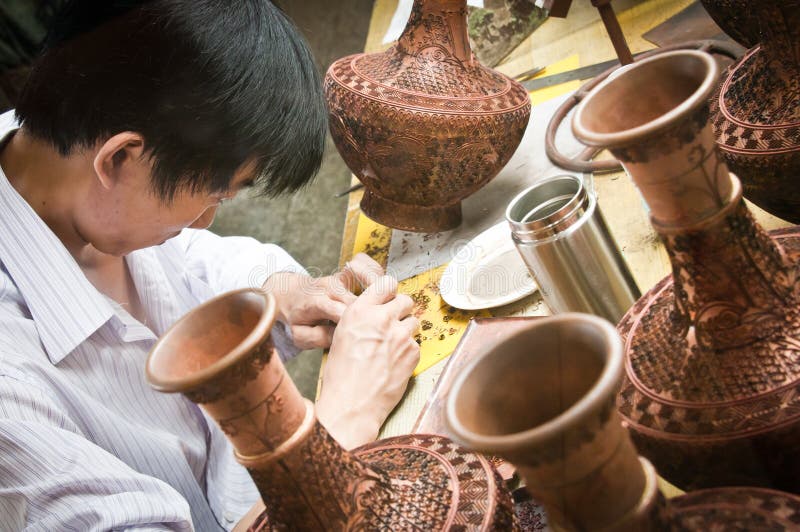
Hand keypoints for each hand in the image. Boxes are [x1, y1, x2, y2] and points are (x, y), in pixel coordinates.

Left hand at [262, 254, 384, 349]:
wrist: (286, 292)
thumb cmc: (294, 317)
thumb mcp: (299, 335)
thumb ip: (319, 338)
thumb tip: (342, 337)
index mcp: (317, 303)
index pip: (342, 312)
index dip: (357, 324)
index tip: (367, 335)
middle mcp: (330, 287)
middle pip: (362, 298)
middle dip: (374, 312)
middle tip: (384, 327)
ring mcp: (340, 278)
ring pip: (369, 276)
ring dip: (382, 289)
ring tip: (388, 304)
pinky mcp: (346, 274)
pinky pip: (367, 266)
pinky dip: (376, 273)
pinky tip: (381, 289)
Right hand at [316, 275, 419, 448]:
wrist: (352, 404)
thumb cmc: (341, 374)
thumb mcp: (342, 335)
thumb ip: (362, 318)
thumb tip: (377, 311)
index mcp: (360, 311)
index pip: (386, 284)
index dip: (390, 293)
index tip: (390, 299)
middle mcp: (381, 318)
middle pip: (405, 300)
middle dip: (401, 311)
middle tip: (393, 325)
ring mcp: (400, 335)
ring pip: (414, 322)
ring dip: (406, 331)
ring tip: (392, 348)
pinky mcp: (413, 352)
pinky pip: (416, 344)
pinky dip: (408, 352)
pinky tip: (394, 363)